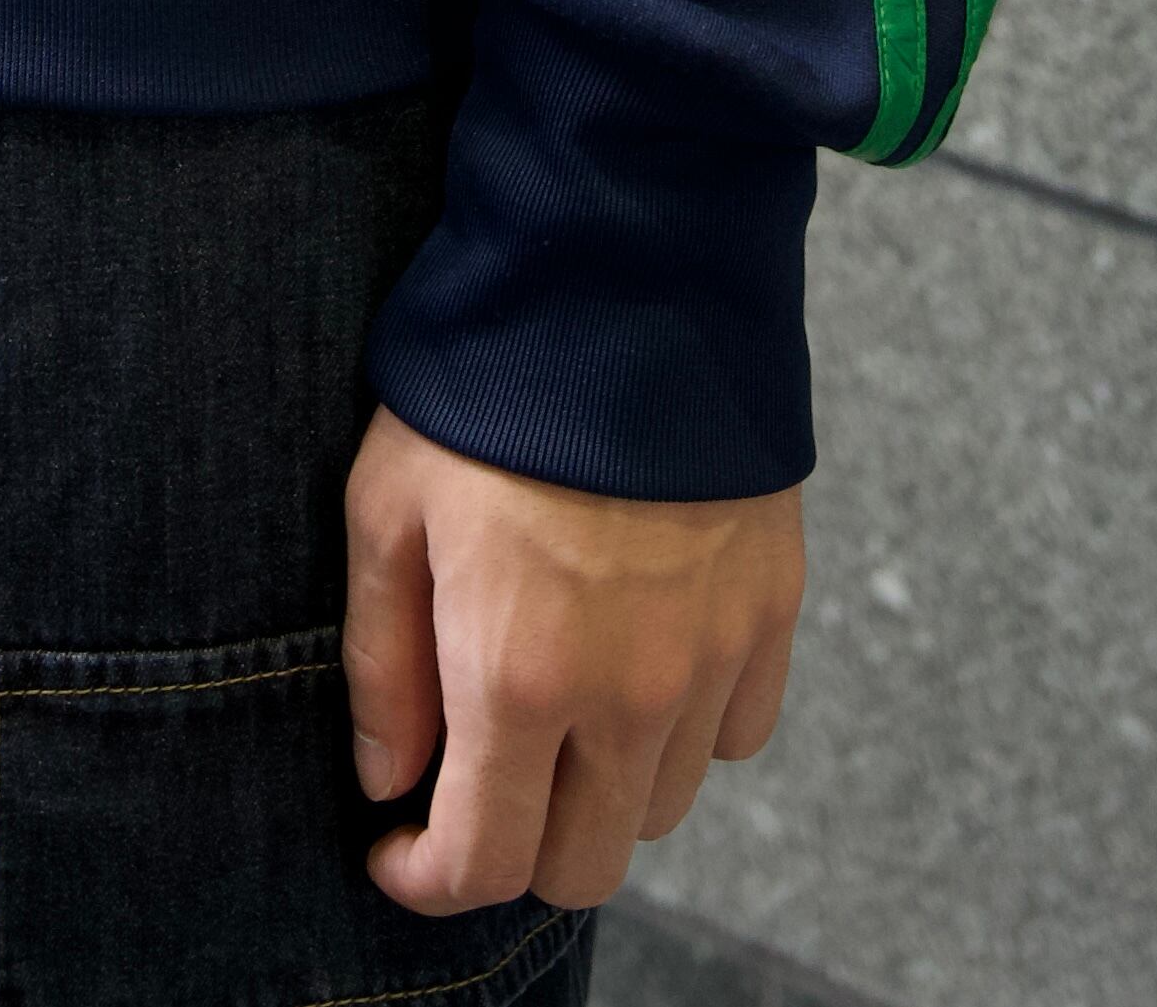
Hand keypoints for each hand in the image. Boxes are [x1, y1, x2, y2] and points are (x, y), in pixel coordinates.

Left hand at [342, 406, 801, 916]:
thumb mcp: (385, 506)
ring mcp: (713, 658)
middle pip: (585, 868)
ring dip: (598, 790)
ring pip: (659, 808)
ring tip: (552, 702)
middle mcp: (630, 694)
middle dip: (515, 851)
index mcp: (520, 676)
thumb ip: (383, 662)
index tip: (395, 850)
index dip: (426, 881)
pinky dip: (684, 731)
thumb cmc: (488, 385)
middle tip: (472, 781)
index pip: (484, 863)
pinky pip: (734, 736)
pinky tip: (635, 660)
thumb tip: (386, 778)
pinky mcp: (772, 612)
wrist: (626, 275)